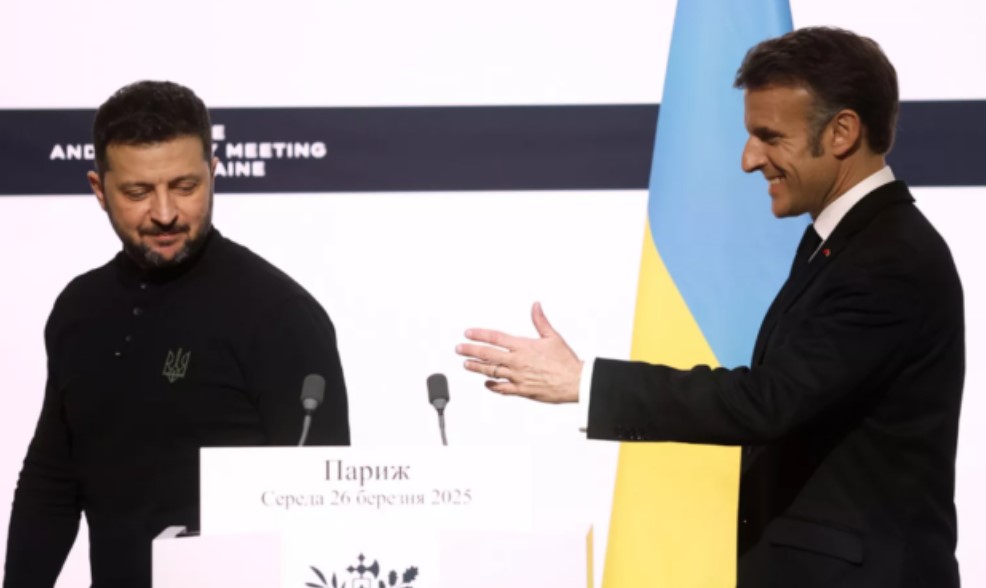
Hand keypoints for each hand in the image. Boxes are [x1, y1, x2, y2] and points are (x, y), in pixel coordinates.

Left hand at [456, 302, 582, 402]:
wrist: (575, 382)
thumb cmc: (566, 361)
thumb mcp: (553, 337)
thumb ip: (540, 321)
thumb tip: (536, 306)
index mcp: (524, 346)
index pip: (496, 338)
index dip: (480, 334)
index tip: (468, 333)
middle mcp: (517, 361)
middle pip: (488, 355)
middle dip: (470, 351)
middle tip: (459, 348)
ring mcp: (518, 377)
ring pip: (491, 372)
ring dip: (477, 367)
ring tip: (466, 364)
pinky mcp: (522, 390)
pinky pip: (502, 389)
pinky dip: (492, 386)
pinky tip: (486, 384)